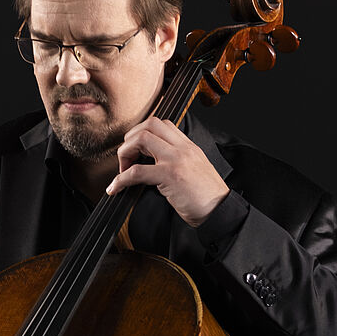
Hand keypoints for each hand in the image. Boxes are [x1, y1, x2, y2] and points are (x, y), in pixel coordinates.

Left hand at [106, 117, 229, 225]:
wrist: (220, 211)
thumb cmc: (207, 197)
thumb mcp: (194, 170)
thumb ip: (177, 161)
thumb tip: (153, 163)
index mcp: (188, 146)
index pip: (161, 124)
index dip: (142, 132)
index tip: (135, 149)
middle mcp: (182, 148)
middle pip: (149, 125)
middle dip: (130, 139)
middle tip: (126, 159)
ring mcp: (176, 160)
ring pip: (141, 140)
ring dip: (124, 153)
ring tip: (122, 171)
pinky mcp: (170, 176)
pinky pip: (136, 172)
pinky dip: (121, 180)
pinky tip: (116, 188)